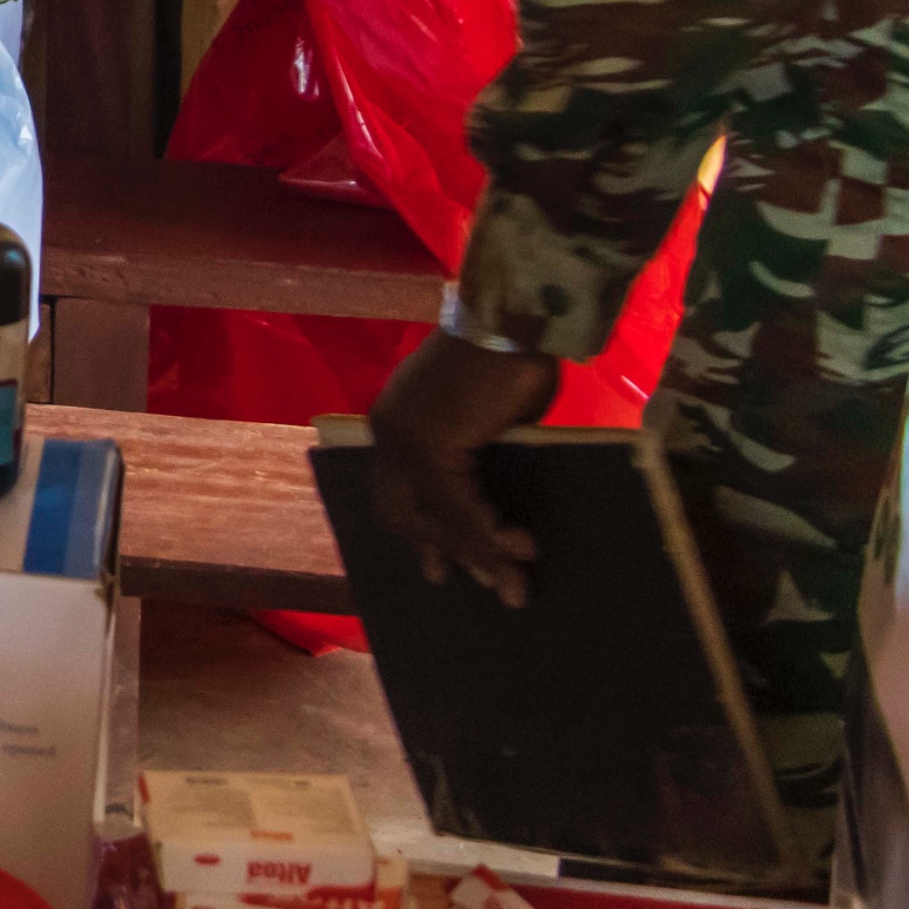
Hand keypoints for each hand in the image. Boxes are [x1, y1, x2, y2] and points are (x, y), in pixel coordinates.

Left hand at [367, 328, 563, 606]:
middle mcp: (387, 433)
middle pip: (406, 514)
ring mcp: (404, 439)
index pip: (395, 493)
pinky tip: (522, 550)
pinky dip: (492, 534)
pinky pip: (462, 507)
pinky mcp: (431, 445)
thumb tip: (488, 509)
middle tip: (480, 585)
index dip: (418, 533)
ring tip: (517, 588)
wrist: (514, 320)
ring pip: (441, 518)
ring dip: (482, 556)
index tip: (440, 565)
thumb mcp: (483, 422)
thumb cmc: (507, 360)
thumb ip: (472, 460)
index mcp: (393, 423)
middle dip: (445, 553)